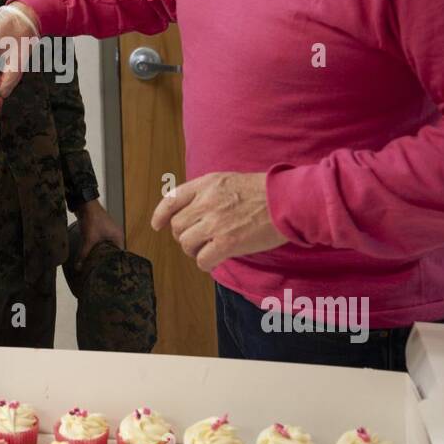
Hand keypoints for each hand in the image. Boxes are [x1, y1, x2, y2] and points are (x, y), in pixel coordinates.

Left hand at [74, 199, 125, 264]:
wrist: (85, 203)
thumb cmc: (92, 218)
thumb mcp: (88, 239)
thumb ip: (84, 254)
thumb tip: (78, 267)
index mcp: (118, 237)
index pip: (119, 254)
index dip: (113, 263)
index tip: (107, 271)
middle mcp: (116, 234)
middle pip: (112, 251)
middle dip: (105, 259)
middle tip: (100, 270)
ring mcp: (108, 232)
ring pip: (105, 247)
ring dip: (99, 253)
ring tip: (95, 264)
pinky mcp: (101, 230)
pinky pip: (100, 242)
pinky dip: (95, 247)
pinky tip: (90, 254)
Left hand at [150, 171, 286, 271]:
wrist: (286, 200)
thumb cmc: (263, 192)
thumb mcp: (228, 180)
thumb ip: (207, 193)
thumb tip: (192, 212)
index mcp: (205, 184)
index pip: (171, 200)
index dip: (161, 215)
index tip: (157, 225)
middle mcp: (205, 202)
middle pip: (177, 227)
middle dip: (184, 236)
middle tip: (199, 240)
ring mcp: (214, 223)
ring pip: (186, 244)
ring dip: (195, 251)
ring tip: (208, 249)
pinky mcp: (226, 243)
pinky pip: (202, 260)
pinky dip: (206, 263)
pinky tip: (216, 259)